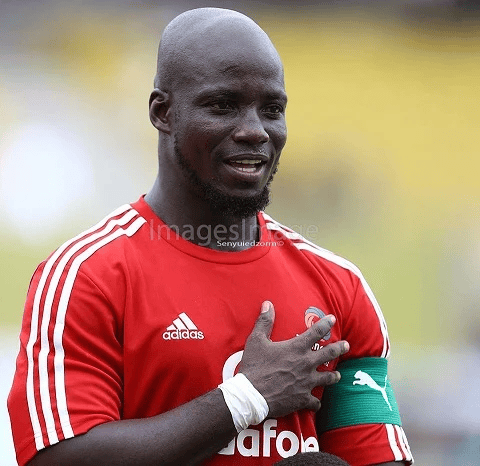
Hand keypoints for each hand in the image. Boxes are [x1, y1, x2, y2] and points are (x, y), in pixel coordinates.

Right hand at [238, 301, 348, 417]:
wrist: (252, 395)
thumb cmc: (254, 366)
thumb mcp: (256, 340)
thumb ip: (264, 321)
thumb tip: (267, 304)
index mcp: (296, 348)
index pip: (316, 332)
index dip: (326, 323)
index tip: (333, 319)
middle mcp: (306, 363)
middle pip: (329, 353)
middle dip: (340, 348)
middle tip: (346, 345)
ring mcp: (307, 382)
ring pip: (328, 378)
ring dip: (334, 376)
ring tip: (337, 375)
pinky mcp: (303, 399)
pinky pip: (315, 402)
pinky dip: (316, 402)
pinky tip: (316, 402)